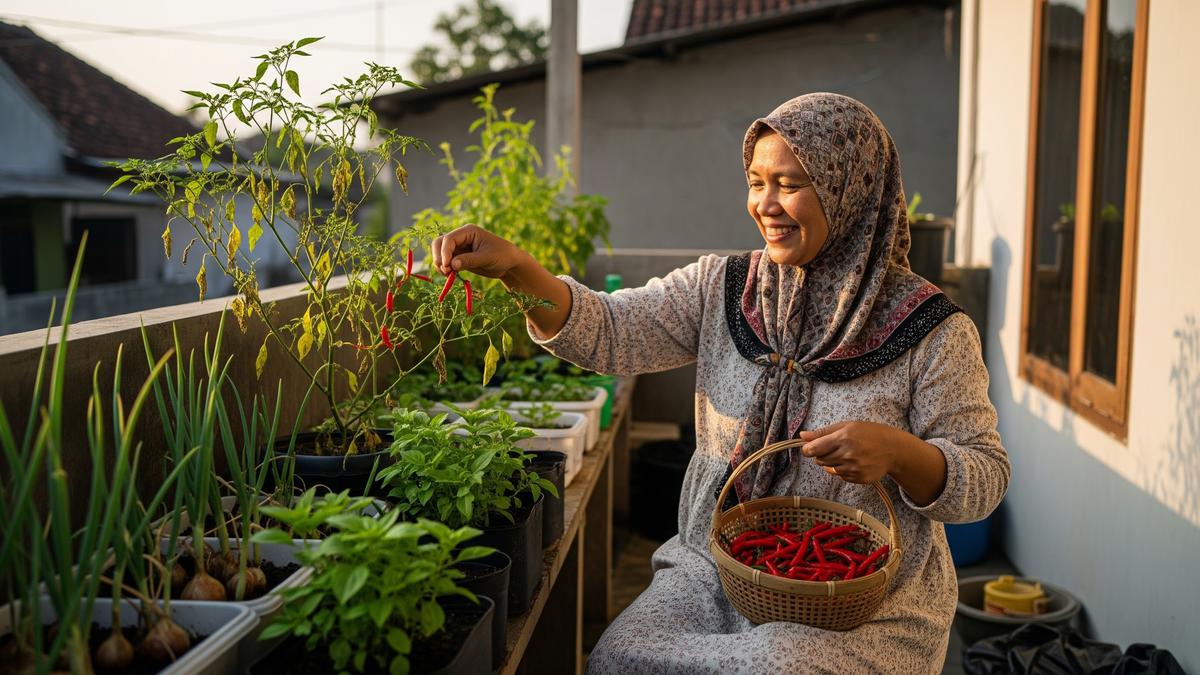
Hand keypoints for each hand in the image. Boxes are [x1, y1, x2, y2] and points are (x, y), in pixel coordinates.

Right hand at [432, 224, 573, 338]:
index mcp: (468, 231)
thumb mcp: (487, 258)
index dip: (444, 252)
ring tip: (448, 275)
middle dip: (439, 257)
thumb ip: (469, 260)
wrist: (510, 264)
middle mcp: (461, 237)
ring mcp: (459, 247)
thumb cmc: (502, 256)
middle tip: (445, 272)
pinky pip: (446, 262)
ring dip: (440, 264)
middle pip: (439, 243)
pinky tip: (451, 276)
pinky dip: (445, 269)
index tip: (447, 266)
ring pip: (440, 253)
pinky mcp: (460, 258)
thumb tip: (452, 265)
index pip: (449, 239)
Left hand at [797, 421, 902, 483]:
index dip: (808, 449)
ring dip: (833, 462)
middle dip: (822, 454)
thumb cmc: (869, 433)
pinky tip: (855, 462)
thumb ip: (823, 432)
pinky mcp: (858, 478)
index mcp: (842, 438)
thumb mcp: (847, 426)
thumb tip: (802, 435)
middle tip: (835, 447)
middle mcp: (847, 454)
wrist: (894, 449)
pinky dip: (843, 470)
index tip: (809, 448)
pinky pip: (841, 476)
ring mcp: (853, 468)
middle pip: (819, 460)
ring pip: (829, 469)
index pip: (813, 449)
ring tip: (848, 454)